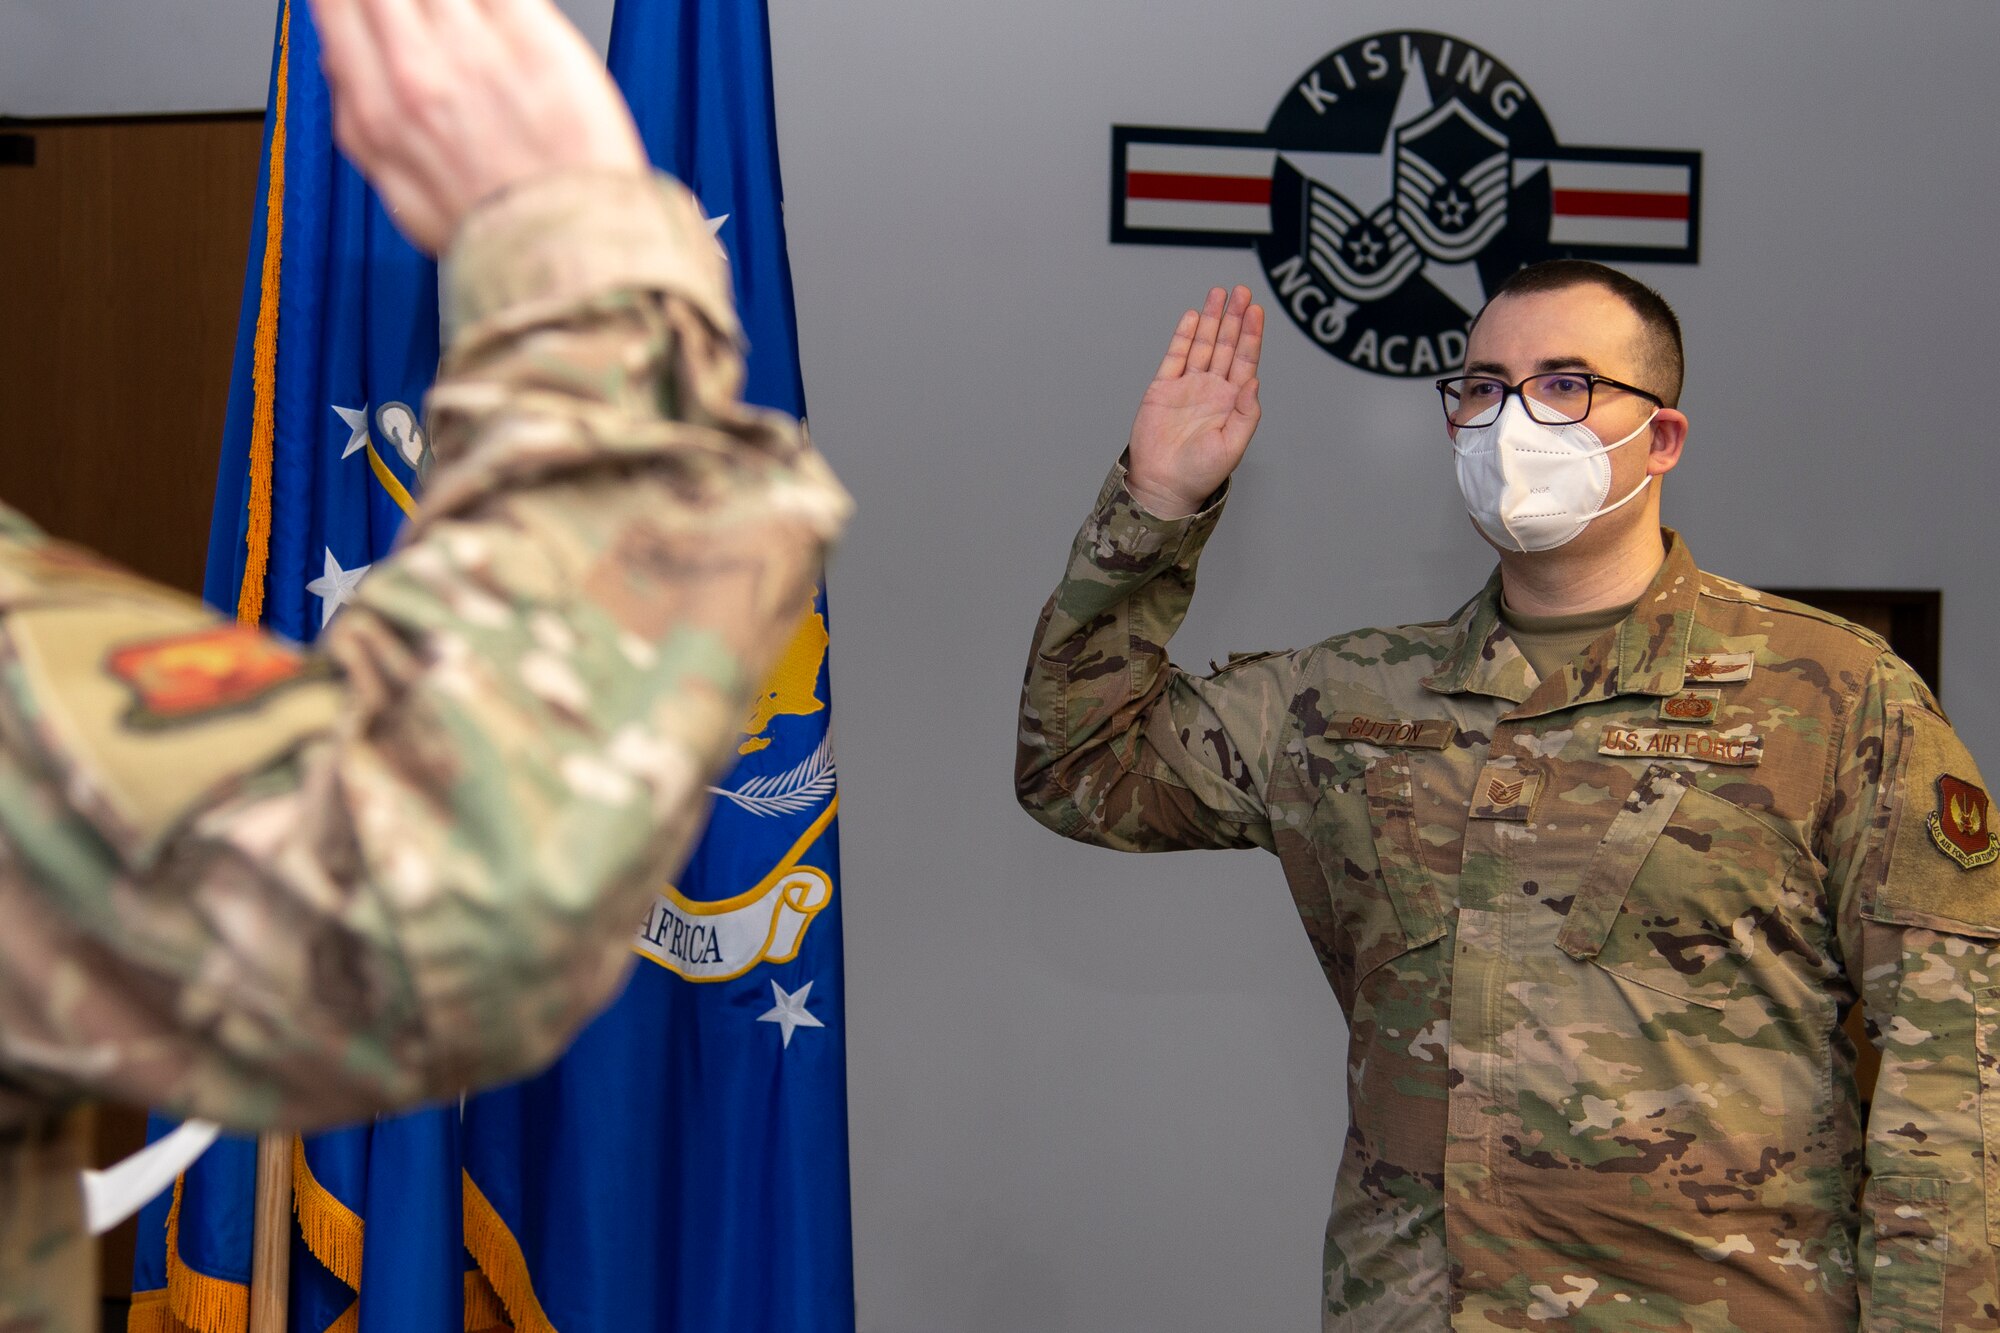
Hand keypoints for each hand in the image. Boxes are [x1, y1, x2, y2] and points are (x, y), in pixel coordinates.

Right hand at [311, 0, 648, 252]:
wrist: (568, 253)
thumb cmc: (498, 234)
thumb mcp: (399, 195)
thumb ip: (359, 120)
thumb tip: (341, 64)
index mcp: (376, 112)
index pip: (337, 4)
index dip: (355, 0)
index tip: (376, 8)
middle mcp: (416, 71)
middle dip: (406, 2)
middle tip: (433, 26)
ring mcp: (475, 49)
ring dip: (454, 8)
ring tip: (473, 36)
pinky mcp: (535, 39)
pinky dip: (501, 6)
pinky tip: (509, 26)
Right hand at [1125, 285, 1264, 517]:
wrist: (1163, 485)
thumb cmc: (1200, 473)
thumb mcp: (1233, 447)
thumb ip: (1246, 414)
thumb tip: (1253, 381)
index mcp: (1232, 401)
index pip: (1245, 360)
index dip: (1251, 334)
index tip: (1256, 310)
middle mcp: (1212, 389)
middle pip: (1225, 345)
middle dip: (1234, 317)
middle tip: (1241, 291)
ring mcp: (1187, 386)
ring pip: (1202, 345)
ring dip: (1211, 320)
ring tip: (1218, 294)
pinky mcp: (1163, 388)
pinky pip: (1175, 356)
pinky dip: (1183, 336)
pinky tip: (1193, 317)